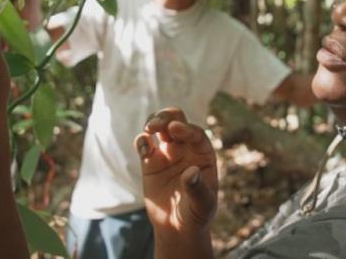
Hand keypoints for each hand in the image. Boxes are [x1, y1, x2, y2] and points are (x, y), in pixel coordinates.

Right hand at [135, 107, 217, 237]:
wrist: (178, 229)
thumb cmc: (196, 215)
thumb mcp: (202, 205)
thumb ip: (197, 189)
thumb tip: (192, 172)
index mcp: (203, 154)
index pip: (195, 134)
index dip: (186, 129)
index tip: (175, 129)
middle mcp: (186, 148)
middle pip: (177, 121)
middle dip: (167, 117)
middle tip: (157, 124)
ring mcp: (167, 153)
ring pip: (159, 127)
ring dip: (153, 122)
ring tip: (149, 130)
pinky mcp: (150, 162)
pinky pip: (144, 144)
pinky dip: (141, 141)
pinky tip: (144, 149)